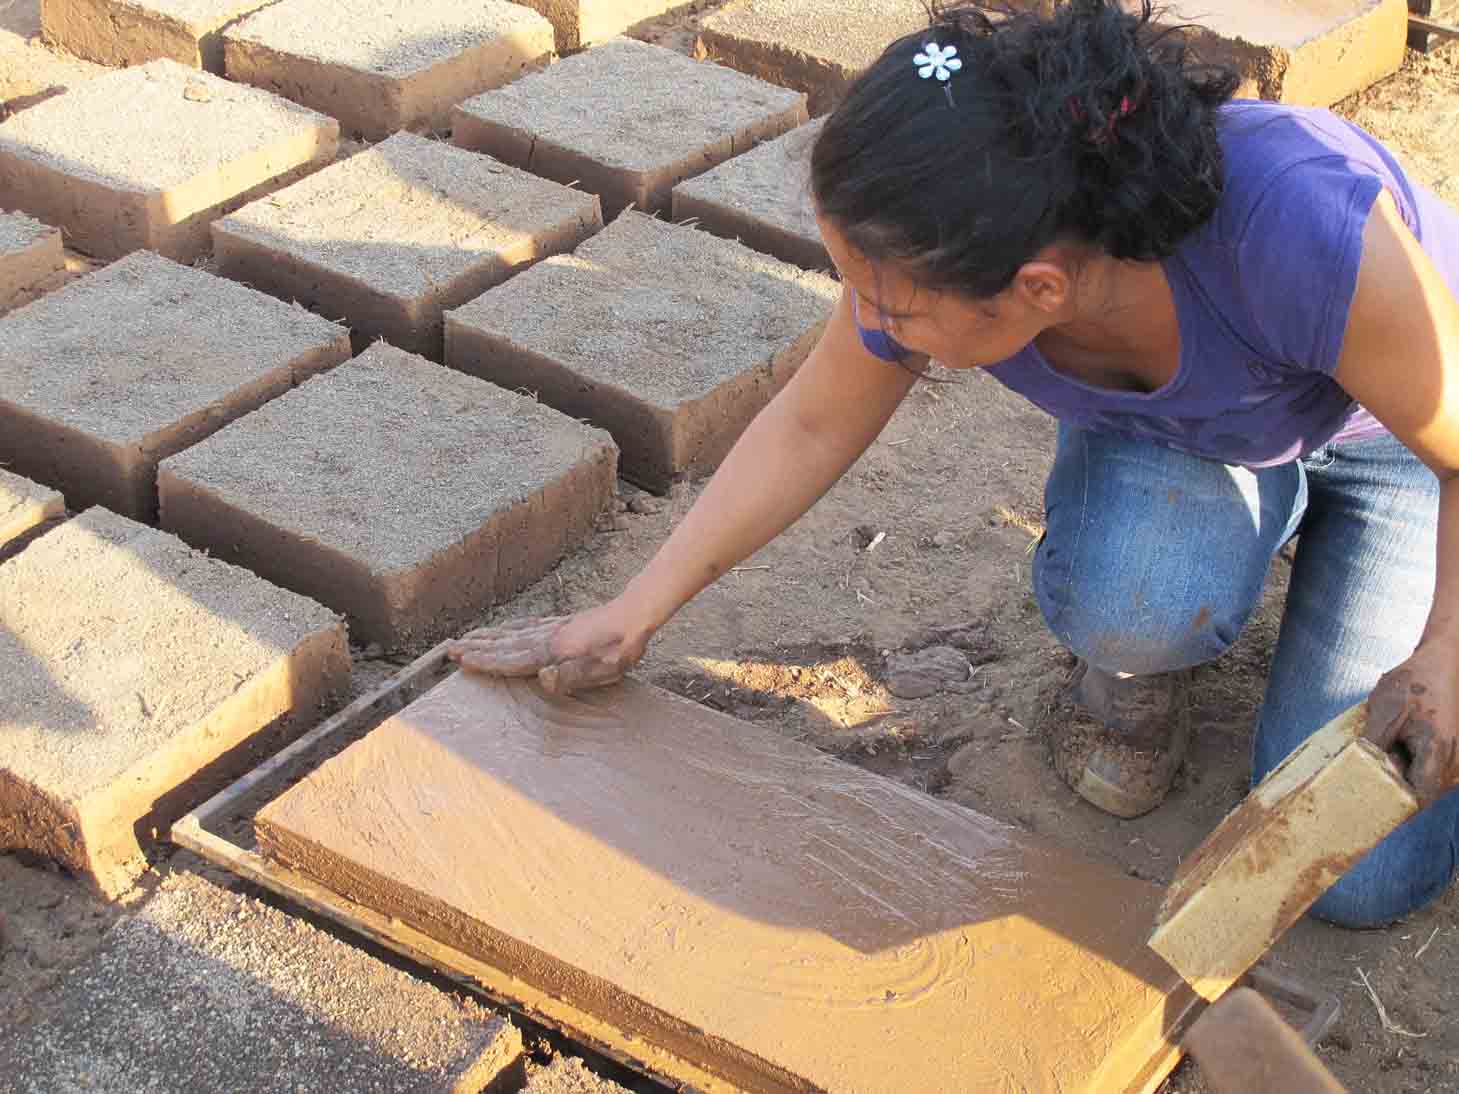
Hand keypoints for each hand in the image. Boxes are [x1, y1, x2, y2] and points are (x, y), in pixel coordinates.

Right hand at [446, 598, 652, 696]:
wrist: (633, 617)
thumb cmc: (619, 649)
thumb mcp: (602, 670)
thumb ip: (572, 675)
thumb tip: (543, 677)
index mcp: (554, 651)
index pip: (512, 659)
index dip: (487, 662)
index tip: (463, 661)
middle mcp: (547, 637)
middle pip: (505, 644)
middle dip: (477, 648)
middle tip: (450, 650)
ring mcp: (552, 629)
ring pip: (511, 634)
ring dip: (487, 638)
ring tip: (465, 639)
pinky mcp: (559, 624)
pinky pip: (525, 626)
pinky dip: (507, 628)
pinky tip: (501, 629)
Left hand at [1364, 642, 1458, 805]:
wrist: (1441, 663)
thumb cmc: (1414, 683)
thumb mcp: (1385, 711)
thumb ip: (1374, 744)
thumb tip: (1357, 772)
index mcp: (1437, 751)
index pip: (1418, 796)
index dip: (1394, 804)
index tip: (1367, 805)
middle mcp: (1452, 759)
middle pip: (1422, 791)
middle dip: (1394, 789)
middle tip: (1363, 784)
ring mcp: (1455, 756)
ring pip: (1425, 780)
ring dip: (1402, 775)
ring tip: (1378, 760)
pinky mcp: (1450, 751)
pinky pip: (1429, 768)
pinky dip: (1411, 764)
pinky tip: (1392, 751)